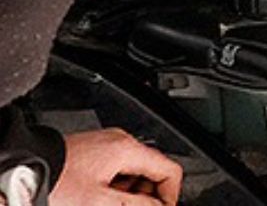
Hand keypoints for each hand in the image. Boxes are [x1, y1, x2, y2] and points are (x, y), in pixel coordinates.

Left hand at [49, 129, 181, 205]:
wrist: (21, 170)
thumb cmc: (55, 181)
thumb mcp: (102, 201)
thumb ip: (138, 205)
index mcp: (127, 149)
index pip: (169, 171)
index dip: (169, 197)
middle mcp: (119, 142)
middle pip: (152, 171)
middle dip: (146, 196)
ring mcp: (103, 145)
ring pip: (132, 171)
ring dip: (129, 193)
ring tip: (111, 205)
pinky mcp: (89, 152)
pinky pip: (115, 169)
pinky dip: (114, 186)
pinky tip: (99, 199)